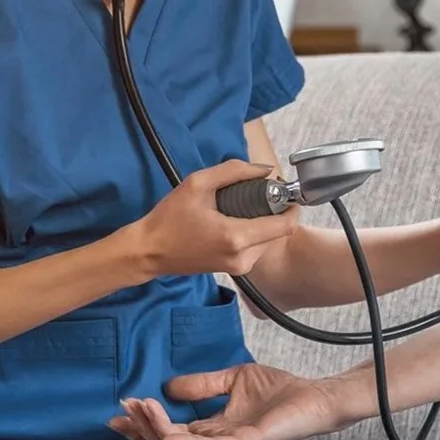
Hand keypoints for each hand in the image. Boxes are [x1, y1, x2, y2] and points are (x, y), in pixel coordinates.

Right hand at [108, 362, 342, 439]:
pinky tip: (171, 432)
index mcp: (212, 428)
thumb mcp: (234, 379)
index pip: (171, 428)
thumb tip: (169, 385)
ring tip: (142, 411)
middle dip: (143, 427)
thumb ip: (204, 384)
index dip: (147, 418)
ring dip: (158, 430)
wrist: (315, 398)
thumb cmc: (281, 392)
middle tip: (123, 411)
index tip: (124, 405)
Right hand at [135, 160, 302, 279]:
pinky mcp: (234, 270)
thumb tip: (266, 169)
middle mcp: (243, 257)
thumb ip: (235, 171)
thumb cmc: (170, 217)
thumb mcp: (198, 183)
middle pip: (279, 232)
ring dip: (265, 222)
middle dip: (276, 211)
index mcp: (237, 237)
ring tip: (244, 206)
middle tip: (258, 193)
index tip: (282, 190)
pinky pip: (256, 248)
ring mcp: (239, 267)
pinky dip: (253, 232)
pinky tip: (235, 219)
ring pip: (269, 241)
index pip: (285, 225)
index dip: (291, 206)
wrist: (149, 251)